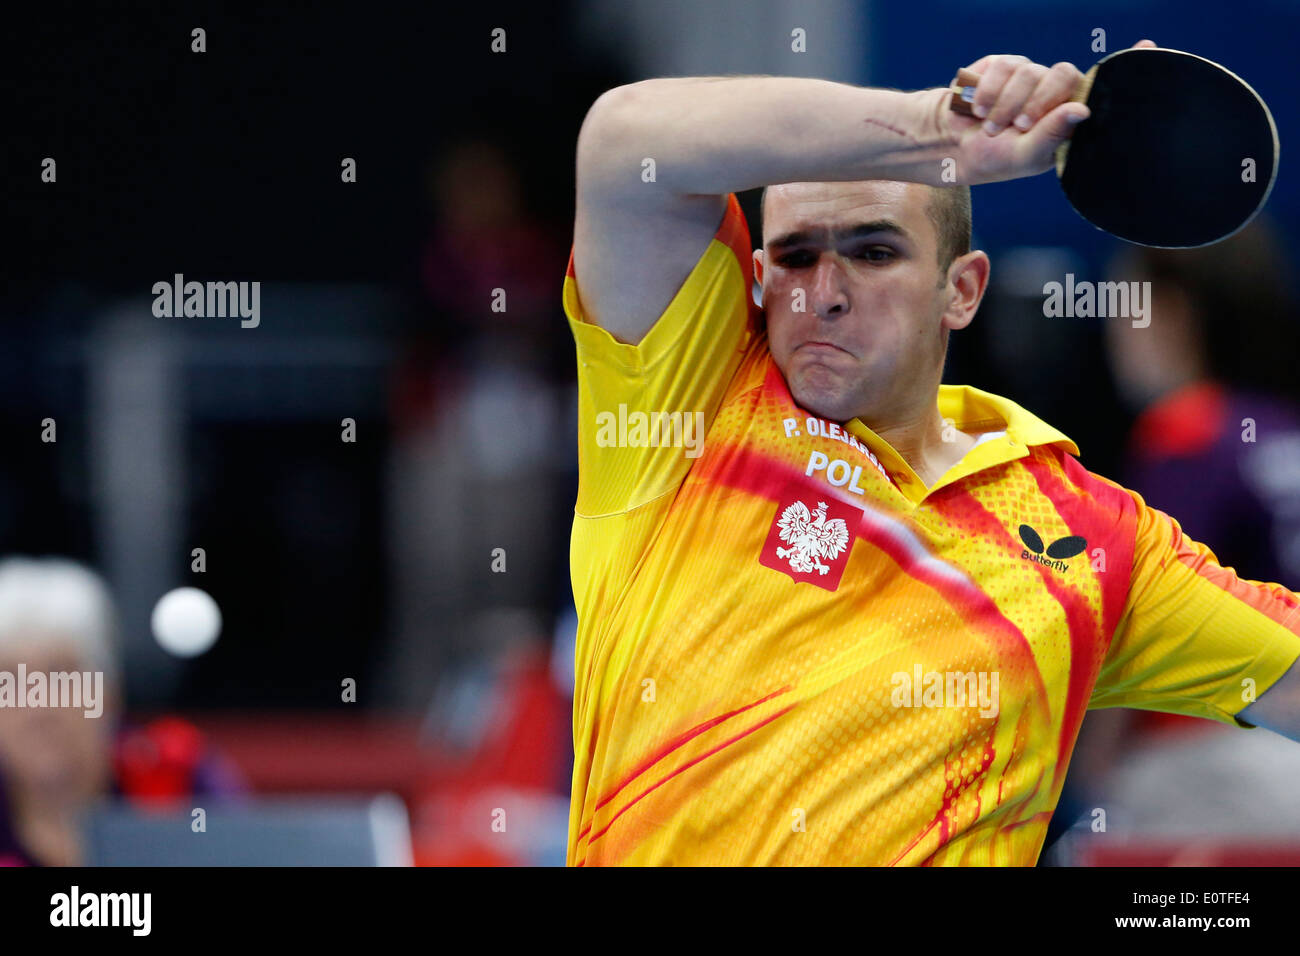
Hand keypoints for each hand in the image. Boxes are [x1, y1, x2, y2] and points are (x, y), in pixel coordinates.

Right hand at [943, 39, 1155, 184]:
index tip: (1149, 46)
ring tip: (990, 126)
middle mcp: (1053, 90)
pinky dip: (988, 91)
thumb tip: (1082, 107)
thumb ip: (1053, 133)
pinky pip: (1003, 66)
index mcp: (1068, 114)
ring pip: (1030, 72)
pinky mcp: (1002, 66)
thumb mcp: (1027, 155)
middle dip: (1040, 101)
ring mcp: (1029, 75)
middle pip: (1063, 73)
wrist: (951, 145)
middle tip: (1021, 126)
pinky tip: (979, 110)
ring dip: (1006, 103)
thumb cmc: (995, 158)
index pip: (1104, 85)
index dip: (1127, 65)